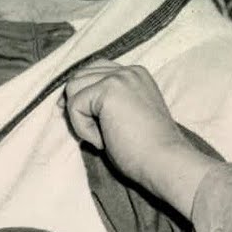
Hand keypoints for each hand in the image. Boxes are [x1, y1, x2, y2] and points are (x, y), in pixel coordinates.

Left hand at [63, 62, 217, 212]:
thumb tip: (67, 102)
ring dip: (80, 116)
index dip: (83, 92)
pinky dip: (82, 128)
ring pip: (73, 87)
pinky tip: (102, 141)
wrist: (164, 161)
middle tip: (88, 131)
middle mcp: (128, 71)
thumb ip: (106, 104)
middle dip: (76, 103)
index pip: (96, 70)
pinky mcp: (108, 90)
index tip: (80, 115)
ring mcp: (119, 78)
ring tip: (102, 137)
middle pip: (80, 75)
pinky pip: (75, 105)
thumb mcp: (125, 117)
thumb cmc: (146, 150)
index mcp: (136, 75)